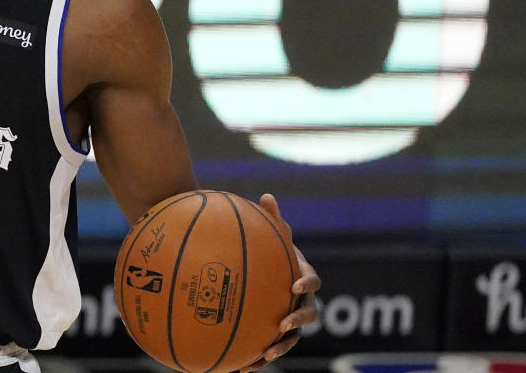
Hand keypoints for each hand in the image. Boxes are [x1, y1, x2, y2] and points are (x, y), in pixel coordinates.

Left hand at [240, 193, 320, 371]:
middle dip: (298, 321)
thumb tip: (266, 196)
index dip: (307, 282)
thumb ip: (270, 220)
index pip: (311, 279)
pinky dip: (257, 359)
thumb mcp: (270, 235)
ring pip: (292, 338)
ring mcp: (290, 319)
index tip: (295, 285)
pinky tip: (240, 370)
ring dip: (280, 348)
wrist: (264, 270)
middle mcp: (301, 300)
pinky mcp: (275, 334)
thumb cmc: (268, 250)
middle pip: (309, 313)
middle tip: (283, 325)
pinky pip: (269, 348)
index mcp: (301, 275)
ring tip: (264, 356)